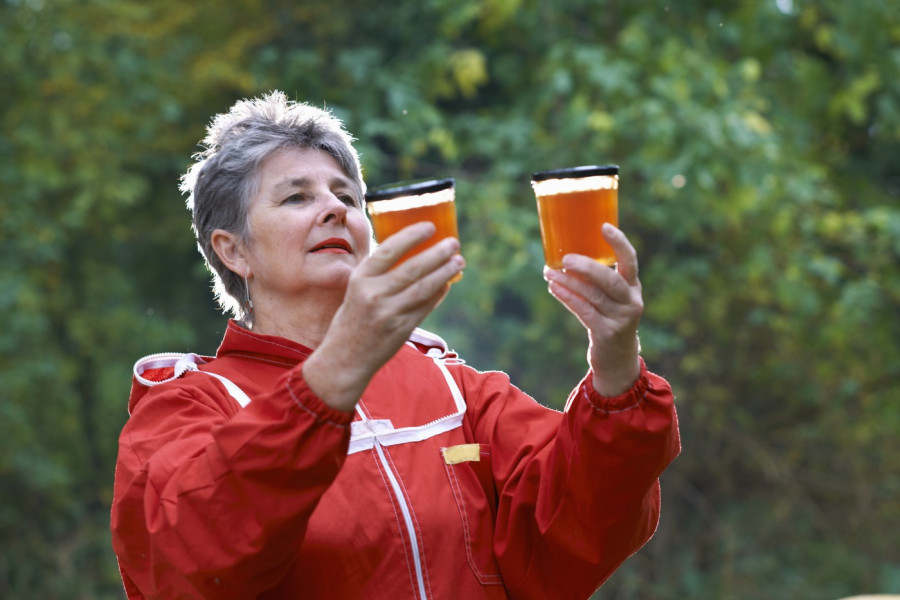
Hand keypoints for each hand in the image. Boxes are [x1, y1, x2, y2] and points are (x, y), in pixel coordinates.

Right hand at [303, 222, 464, 410]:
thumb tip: (410, 249)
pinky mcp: (402, 330)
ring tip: (458, 261)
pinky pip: (425, 307)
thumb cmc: (352, 317)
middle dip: (437, 253)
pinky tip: (447, 283)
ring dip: (444, 272)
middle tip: (454, 243)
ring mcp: (389, 313)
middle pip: (413, 268)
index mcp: (360, 278)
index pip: (390, 249)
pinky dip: (438, 293)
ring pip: (424, 288)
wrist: (345, 358)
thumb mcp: (356, 288)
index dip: (412, 235)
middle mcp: (374, 294)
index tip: (430, 226)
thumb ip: (378, 271)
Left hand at [543, 223, 642, 396]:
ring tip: (548, 271)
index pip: (630, 260)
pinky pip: (583, 310)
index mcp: (634, 287)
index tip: (604, 226)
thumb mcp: (612, 299)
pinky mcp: (606, 333)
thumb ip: (598, 280)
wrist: (618, 360)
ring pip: (592, 295)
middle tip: (565, 258)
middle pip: (610, 279)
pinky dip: (566, 297)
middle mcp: (631, 302)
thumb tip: (565, 255)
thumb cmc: (609, 319)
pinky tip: (553, 287)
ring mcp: (621, 319)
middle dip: (586, 266)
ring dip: (567, 282)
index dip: (619, 243)